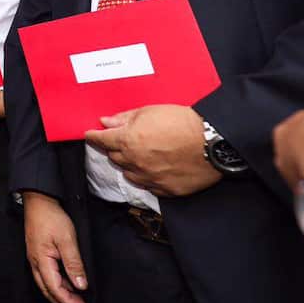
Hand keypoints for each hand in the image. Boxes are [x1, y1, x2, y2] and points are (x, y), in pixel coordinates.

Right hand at [24, 191, 87, 302]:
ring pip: (46, 284)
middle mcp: (35, 262)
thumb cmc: (51, 216)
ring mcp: (35, 257)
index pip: (55, 289)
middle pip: (48, 290)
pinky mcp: (38, 252)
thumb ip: (74, 264)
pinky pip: (46, 274)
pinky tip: (68, 284)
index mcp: (41, 260)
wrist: (38, 199)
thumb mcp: (67, 239)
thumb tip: (81, 285)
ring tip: (76, 300)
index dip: (69, 302)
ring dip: (61, 294)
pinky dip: (57, 283)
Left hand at [83, 105, 219, 197]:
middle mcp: (136, 162)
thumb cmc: (183, 122)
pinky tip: (154, 168)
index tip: (89, 135)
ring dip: (129, 164)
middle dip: (114, 148)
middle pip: (114, 157)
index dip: (93, 137)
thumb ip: (124, 118)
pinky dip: (147, 177)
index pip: (101, 141)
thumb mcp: (150, 111)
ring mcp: (151, 179)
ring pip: (129, 174)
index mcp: (128, 141)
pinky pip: (148, 186)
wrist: (214, 141)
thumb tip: (105, 122)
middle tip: (123, 140)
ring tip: (140, 154)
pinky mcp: (166, 190)